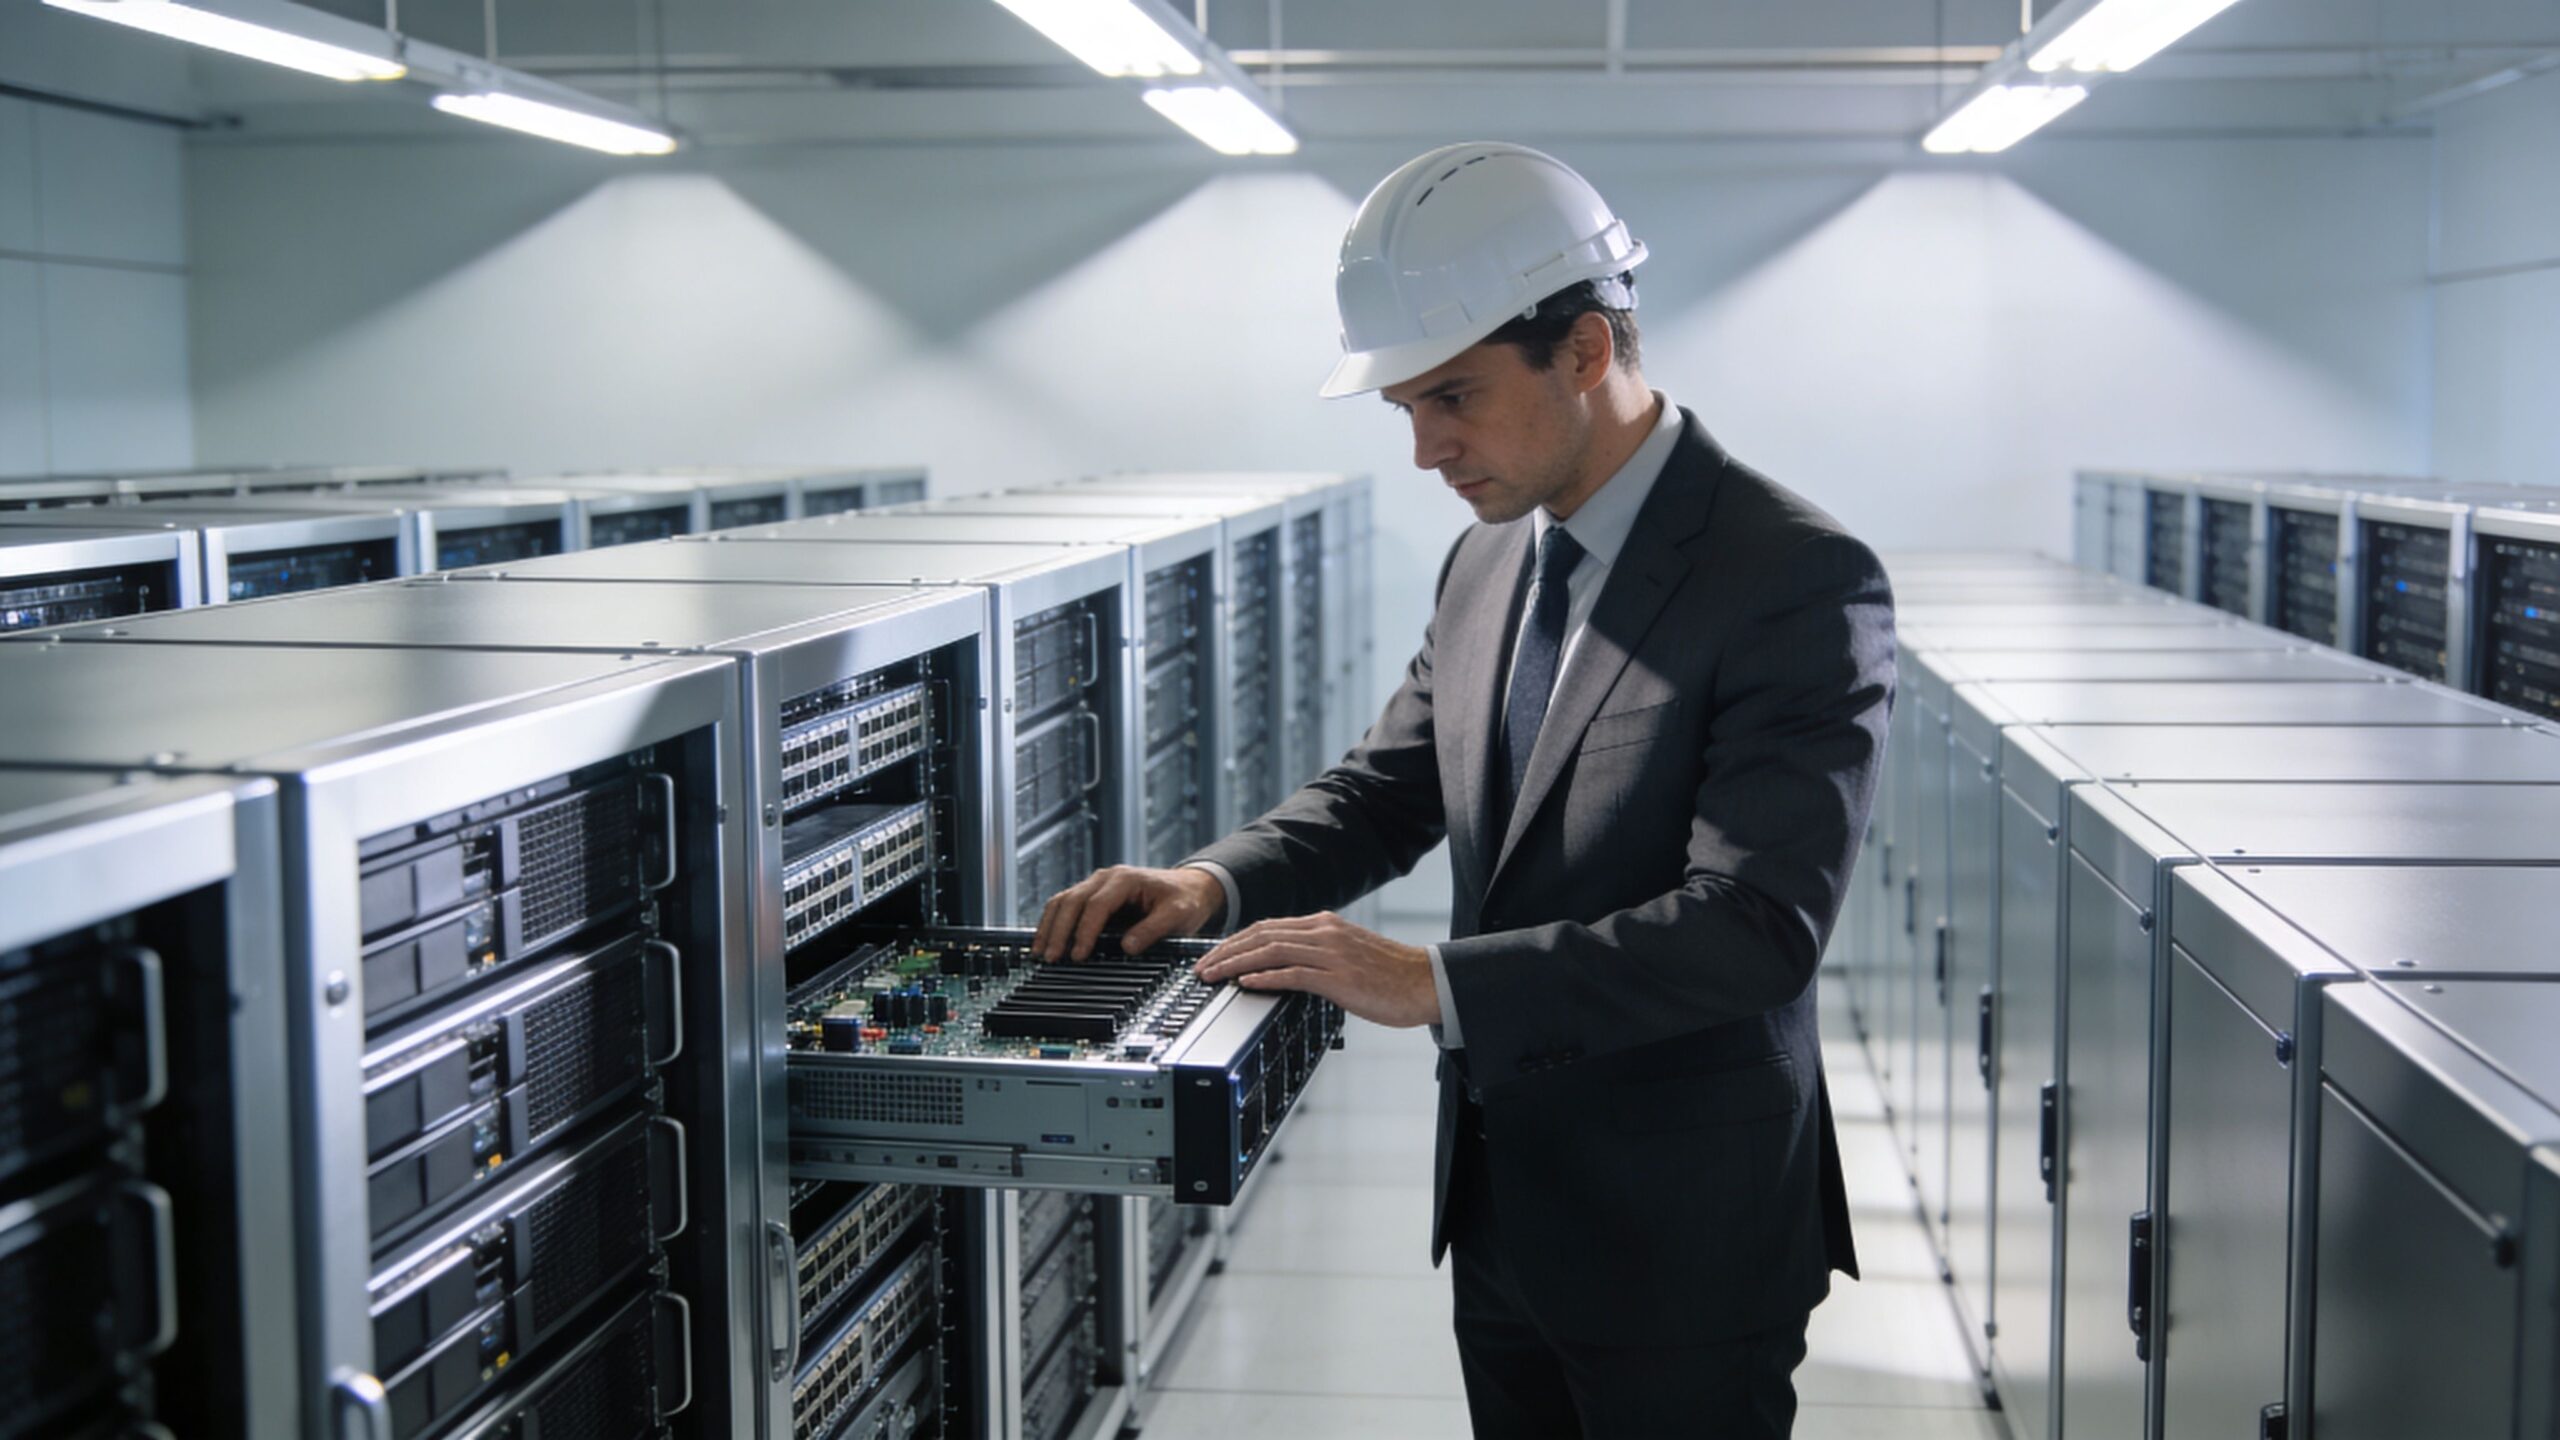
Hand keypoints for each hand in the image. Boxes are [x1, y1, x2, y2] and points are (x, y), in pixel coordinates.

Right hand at [1035, 865, 1226, 960]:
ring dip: (1050, 926)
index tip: (1078, 954)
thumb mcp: (1177, 915)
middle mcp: (1106, 878)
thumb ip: (1153, 930)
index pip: (1097, 904)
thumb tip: (1127, 947)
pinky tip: (1047, 940)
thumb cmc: (1183, 899)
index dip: (1085, 930)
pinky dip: (1054, 922)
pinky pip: (1066, 905)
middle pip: (1072, 900)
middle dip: (1059, 930)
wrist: (1189, 887)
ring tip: (1041, 952)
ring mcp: (1096, 884)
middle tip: (1050, 957)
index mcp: (1126, 879)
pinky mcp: (1092, 894)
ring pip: (1063, 901)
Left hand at [1195, 911, 1440, 1027]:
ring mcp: (1332, 952)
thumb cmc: (1391, 975)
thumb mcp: (1348, 954)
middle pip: (1261, 934)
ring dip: (1236, 964)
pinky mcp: (1340, 976)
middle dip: (1225, 951)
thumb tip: (1284, 968)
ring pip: (1271, 950)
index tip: (1213, 955)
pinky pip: (1294, 973)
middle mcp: (1325, 932)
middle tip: (1202, 968)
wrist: (1426, 982)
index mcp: (1325, 925)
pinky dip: (1266, 976)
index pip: (1267, 927)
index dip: (1235, 941)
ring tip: (1214, 977)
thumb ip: (1317, 955)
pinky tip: (1247, 983)